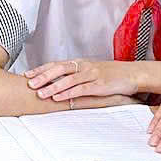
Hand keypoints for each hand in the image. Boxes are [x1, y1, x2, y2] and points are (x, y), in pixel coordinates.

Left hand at [24, 59, 142, 106]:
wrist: (133, 74)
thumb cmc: (112, 75)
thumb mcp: (92, 72)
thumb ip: (77, 76)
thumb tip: (61, 83)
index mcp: (80, 63)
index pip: (57, 64)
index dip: (41, 69)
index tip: (27, 75)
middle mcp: (84, 66)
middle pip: (59, 69)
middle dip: (43, 76)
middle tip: (28, 83)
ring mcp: (92, 74)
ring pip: (68, 79)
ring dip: (52, 86)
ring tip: (40, 93)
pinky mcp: (99, 84)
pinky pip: (80, 89)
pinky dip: (68, 93)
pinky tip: (58, 97)